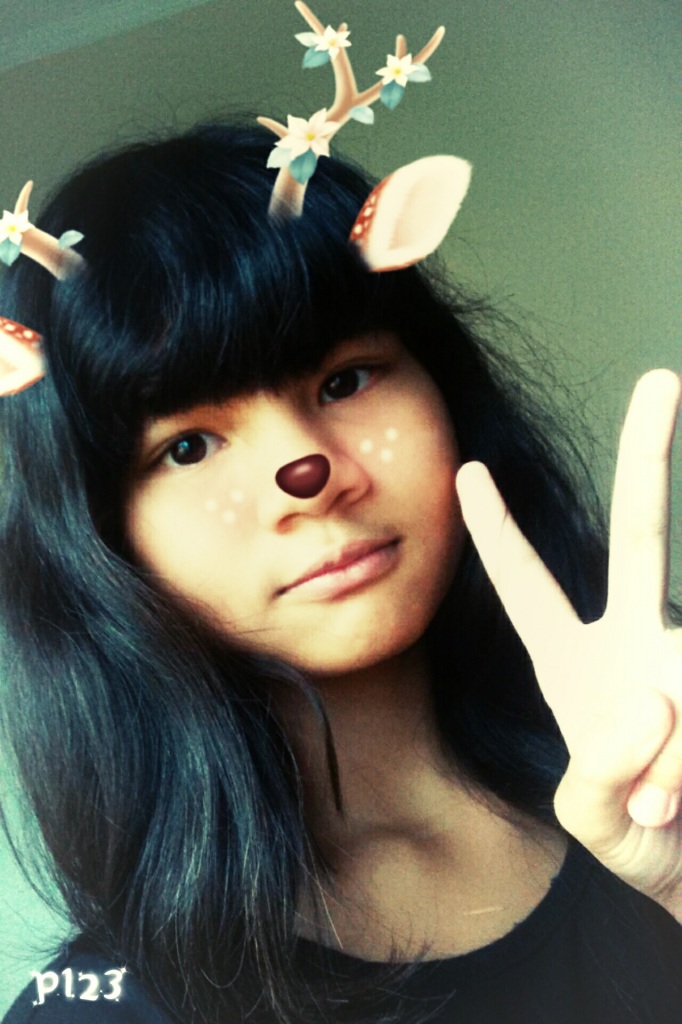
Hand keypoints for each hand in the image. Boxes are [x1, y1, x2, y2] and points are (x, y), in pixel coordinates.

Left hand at [456, 369, 681, 920]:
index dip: (500, 533)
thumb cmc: (630, 832)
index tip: (469, 470)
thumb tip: (655, 702)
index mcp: (573, 661)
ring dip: (671, 766)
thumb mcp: (590, 815)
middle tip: (662, 376)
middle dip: (651, 456)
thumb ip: (606, 775)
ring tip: (662, 809)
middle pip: (646, 535)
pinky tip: (681, 800)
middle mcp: (636, 639)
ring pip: (680, 675)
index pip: (528, 586)